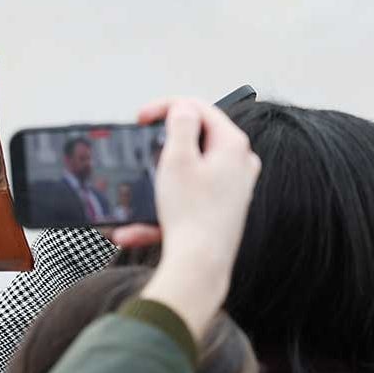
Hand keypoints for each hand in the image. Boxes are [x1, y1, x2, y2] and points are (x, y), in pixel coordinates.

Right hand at [135, 98, 260, 339]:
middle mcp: (240, 163)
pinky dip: (161, 210)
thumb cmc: (192, 214)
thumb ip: (180, 125)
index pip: (199, 108)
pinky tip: (135, 229)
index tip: (141, 117)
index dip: (166, 107)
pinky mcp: (222, 208)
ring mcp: (233, 187)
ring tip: (133, 201)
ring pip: (185, 174)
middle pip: (194, 140)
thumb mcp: (177, 159)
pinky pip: (186, 200)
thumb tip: (184, 108)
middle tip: (140, 153)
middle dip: (159, 149)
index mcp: (233, 144)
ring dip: (154, 185)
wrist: (201, 265)